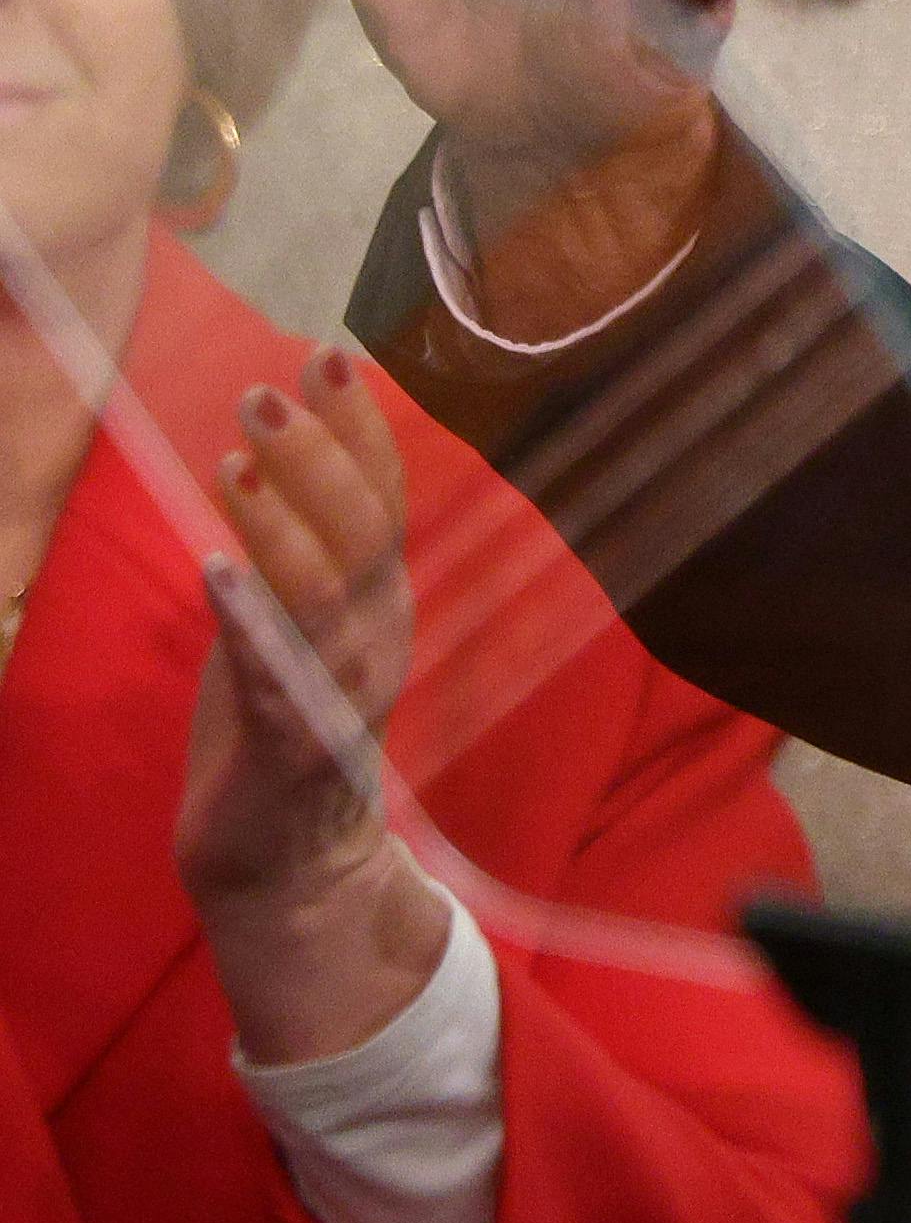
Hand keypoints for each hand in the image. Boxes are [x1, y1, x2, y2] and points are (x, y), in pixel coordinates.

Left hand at [175, 338, 451, 1067]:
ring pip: (328, 591)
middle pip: (367, 531)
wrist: (288, 867)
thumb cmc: (278, 732)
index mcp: (378, 604)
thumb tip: (273, 452)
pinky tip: (215, 565)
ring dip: (284, 519)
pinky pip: (277, 672)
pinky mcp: (294, 744)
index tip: (328, 356)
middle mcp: (375, 637)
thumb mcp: (290, 626)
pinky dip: (249, 615)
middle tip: (268, 389)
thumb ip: (293, 551)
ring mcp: (341, 691)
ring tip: (237, 456)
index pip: (383, 498)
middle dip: (323, 454)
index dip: (361, 428)